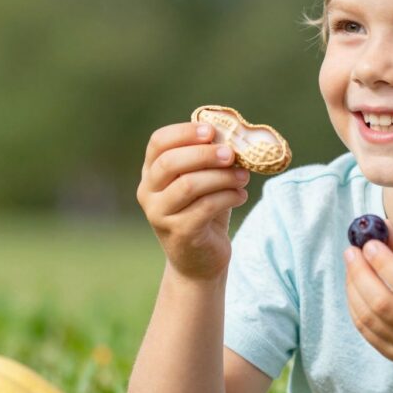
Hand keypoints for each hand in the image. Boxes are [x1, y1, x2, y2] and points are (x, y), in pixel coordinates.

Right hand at [136, 122, 250, 281]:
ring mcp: (160, 215)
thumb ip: (210, 158)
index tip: (211, 131)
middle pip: (170, 162)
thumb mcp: (203, 181)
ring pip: (189, 185)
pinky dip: (228, 196)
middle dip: (204, 154)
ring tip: (243, 177)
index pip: (158, 143)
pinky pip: (205, 207)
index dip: (184, 132)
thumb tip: (231, 133)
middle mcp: (149, 193)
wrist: (200, 261)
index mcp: (152, 173)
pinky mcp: (179, 233)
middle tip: (232, 154)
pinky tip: (241, 195)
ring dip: (222, 177)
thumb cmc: (203, 212)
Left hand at [343, 222, 392, 372]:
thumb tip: (382, 228)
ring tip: (352, 265)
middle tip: (351, 251)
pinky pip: (365, 330)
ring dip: (353, 287)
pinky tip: (355, 287)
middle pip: (383, 303)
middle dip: (361, 273)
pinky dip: (355, 305)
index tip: (370, 243)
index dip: (384, 263)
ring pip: (369, 318)